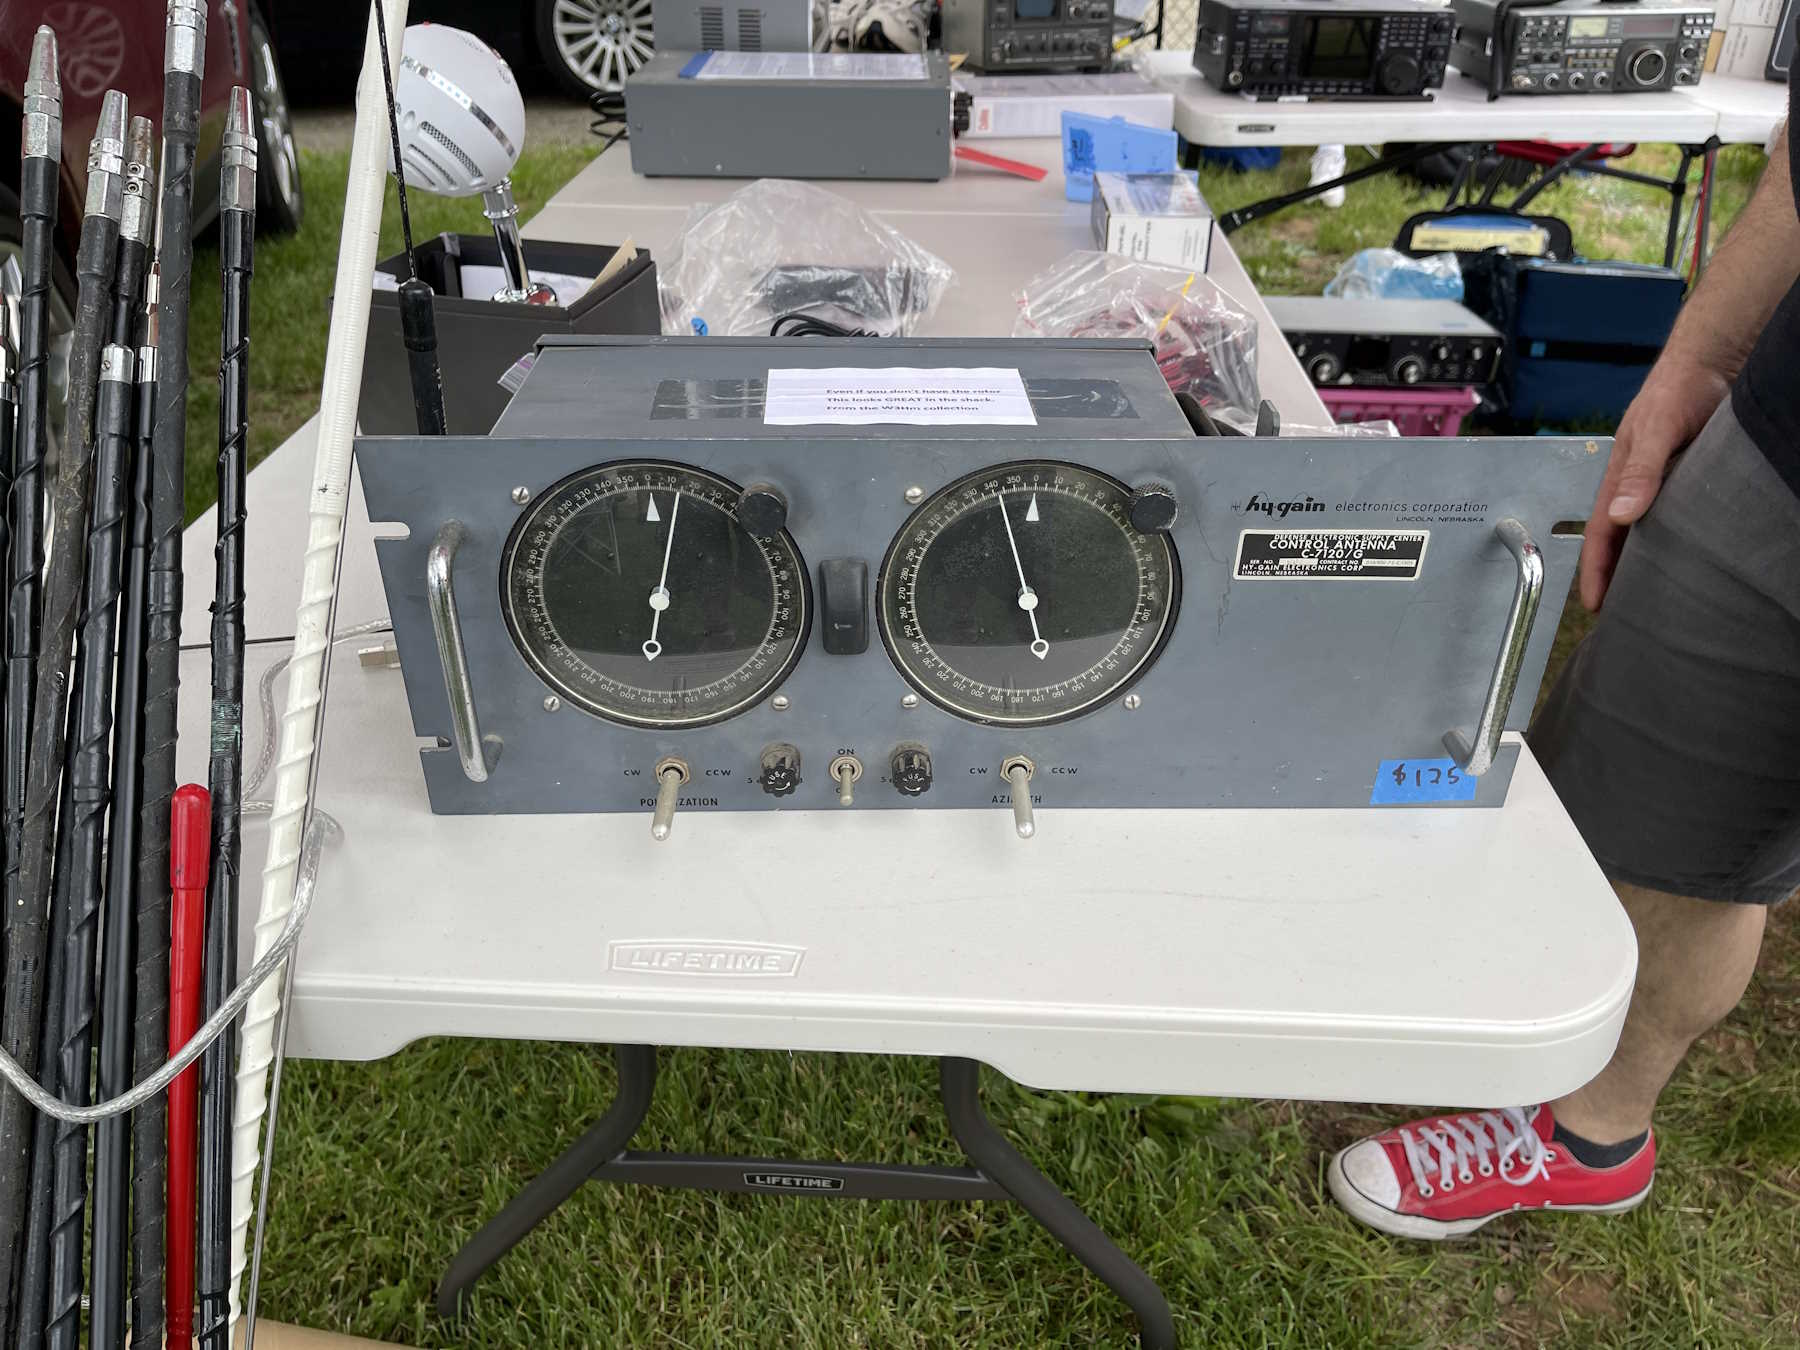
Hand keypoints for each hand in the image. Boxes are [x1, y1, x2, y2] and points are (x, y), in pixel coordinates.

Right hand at [1577, 355, 1731, 611]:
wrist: (1715, 361)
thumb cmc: (1678, 389)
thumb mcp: (1657, 430)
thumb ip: (1640, 471)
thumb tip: (1621, 515)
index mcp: (1620, 480)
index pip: (1600, 536)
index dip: (1596, 572)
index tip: (1595, 606)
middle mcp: (1639, 488)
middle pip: (1622, 541)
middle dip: (1617, 577)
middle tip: (1622, 615)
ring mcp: (1664, 486)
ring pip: (1649, 533)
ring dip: (1644, 563)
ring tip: (1651, 597)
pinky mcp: (1690, 482)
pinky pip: (1677, 522)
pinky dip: (1674, 545)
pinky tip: (1687, 560)